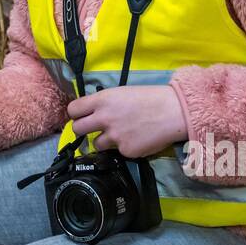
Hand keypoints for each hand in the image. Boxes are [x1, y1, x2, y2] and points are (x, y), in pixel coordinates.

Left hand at [66, 84, 186, 158]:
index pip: (73, 109)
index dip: (76, 114)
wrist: (173, 112)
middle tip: (92, 129)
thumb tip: (93, 112)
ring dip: (103, 141)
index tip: (81, 116)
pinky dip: (124, 147)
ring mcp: (114, 136)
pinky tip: (136, 138)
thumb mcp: (121, 93)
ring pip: (96, 144)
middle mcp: (104, 118)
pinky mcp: (125, 150)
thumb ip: (104, 103)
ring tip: (120, 134)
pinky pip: (117, 151)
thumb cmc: (150, 98)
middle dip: (82, 130)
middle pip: (77, 129)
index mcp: (102, 100)